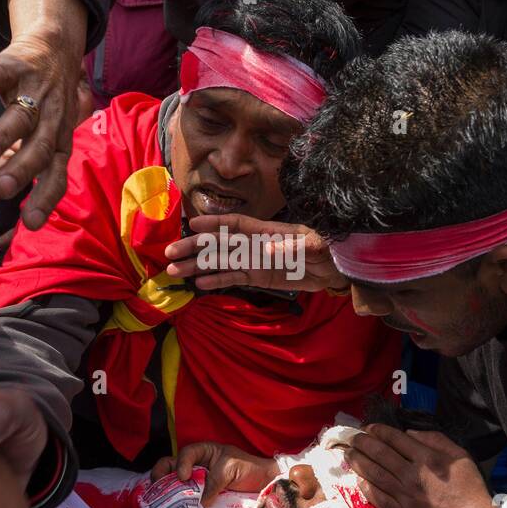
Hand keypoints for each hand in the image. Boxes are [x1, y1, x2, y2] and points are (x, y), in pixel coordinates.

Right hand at [0, 25, 83, 228]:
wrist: (56, 47)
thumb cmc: (42, 104)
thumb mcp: (39, 135)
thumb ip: (15, 165)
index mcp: (60, 142)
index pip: (56, 174)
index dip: (45, 197)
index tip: (30, 223)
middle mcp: (53, 120)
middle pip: (41, 148)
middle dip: (22, 170)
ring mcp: (37, 92)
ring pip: (22, 116)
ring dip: (2, 134)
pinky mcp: (18, 65)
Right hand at [150, 442, 279, 507]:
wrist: (262, 483)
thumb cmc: (248, 468)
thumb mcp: (231, 469)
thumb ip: (214, 482)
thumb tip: (200, 502)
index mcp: (204, 451)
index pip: (186, 454)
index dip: (181, 464)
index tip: (183, 477)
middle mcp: (196, 465)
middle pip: (171, 465)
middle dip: (161, 475)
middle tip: (157, 487)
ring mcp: (195, 481)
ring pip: (173, 482)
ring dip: (166, 490)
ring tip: (160, 500)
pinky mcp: (199, 496)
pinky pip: (184, 497)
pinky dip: (176, 502)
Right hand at [164, 214, 348, 292]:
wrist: (337, 267)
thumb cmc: (328, 250)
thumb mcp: (317, 247)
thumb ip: (295, 247)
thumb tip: (268, 250)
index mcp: (268, 231)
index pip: (236, 225)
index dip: (215, 224)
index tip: (193, 225)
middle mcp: (255, 244)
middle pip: (220, 243)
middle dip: (194, 247)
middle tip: (169, 254)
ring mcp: (255, 260)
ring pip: (220, 261)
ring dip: (197, 265)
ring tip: (174, 271)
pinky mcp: (258, 276)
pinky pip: (233, 277)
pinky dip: (216, 280)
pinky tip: (198, 283)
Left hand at [345, 425, 495, 507]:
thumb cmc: (471, 489)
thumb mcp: (460, 456)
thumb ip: (436, 440)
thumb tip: (410, 434)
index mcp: (426, 458)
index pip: (395, 439)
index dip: (377, 430)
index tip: (368, 428)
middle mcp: (412, 475)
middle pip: (379, 454)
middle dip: (362, 443)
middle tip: (351, 438)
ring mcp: (405, 496)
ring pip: (374, 474)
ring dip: (358, 462)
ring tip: (348, 455)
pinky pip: (378, 499)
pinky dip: (366, 488)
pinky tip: (358, 480)